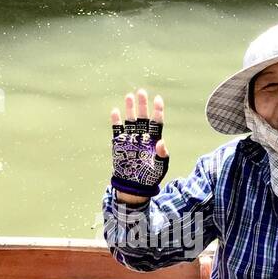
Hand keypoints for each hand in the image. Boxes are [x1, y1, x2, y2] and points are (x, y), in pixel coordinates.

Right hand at [110, 88, 168, 202]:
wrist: (134, 186)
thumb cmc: (151, 176)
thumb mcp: (160, 166)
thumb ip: (161, 154)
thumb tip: (161, 142)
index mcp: (154, 139)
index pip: (157, 121)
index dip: (157, 110)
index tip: (158, 99)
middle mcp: (142, 136)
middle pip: (143, 117)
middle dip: (142, 104)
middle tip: (141, 92)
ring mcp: (130, 138)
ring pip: (130, 120)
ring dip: (130, 109)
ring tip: (129, 96)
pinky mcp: (119, 143)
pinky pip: (117, 130)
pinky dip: (116, 121)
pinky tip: (116, 111)